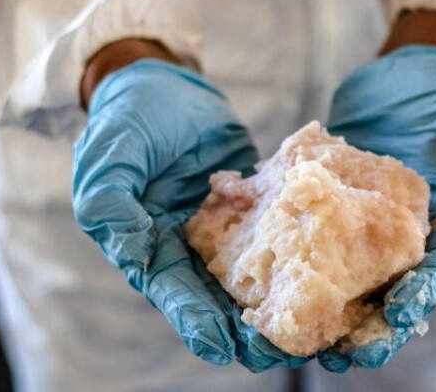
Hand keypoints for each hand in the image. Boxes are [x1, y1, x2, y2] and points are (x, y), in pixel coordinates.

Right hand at [73, 57, 307, 371]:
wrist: (168, 83)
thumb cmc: (131, 115)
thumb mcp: (112, 151)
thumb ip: (111, 199)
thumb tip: (133, 248)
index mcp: (147, 242)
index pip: (171, 290)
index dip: (194, 319)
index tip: (221, 345)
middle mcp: (184, 246)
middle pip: (214, 296)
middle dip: (243, 327)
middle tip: (276, 351)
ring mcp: (220, 229)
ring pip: (248, 276)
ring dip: (274, 303)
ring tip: (308, 330)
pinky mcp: (251, 210)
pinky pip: (273, 237)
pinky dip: (294, 257)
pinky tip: (324, 273)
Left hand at [317, 44, 435, 371]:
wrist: (397, 81)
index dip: (426, 293)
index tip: (400, 312)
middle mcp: (407, 237)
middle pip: (395, 291)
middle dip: (374, 327)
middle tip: (349, 355)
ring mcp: (366, 230)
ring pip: (351, 282)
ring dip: (330, 316)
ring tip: (303, 344)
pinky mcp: (332, 215)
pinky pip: (314, 248)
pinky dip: (296, 271)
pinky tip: (270, 291)